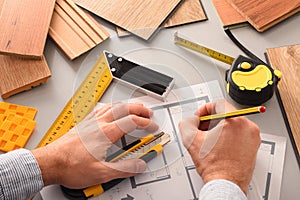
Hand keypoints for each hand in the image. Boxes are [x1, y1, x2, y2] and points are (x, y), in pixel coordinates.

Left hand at [31, 103, 157, 188]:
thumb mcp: (101, 172)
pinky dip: (111, 106)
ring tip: (134, 107)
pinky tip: (110, 108)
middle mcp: (99, 123)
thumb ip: (124, 169)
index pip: (132, 122)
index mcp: (106, 133)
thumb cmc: (70, 166)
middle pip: (124, 108)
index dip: (146, 123)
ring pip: (112, 105)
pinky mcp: (83, 123)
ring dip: (126, 105)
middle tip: (149, 112)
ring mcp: (90, 121)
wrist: (50, 162)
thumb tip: (139, 165)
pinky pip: (100, 108)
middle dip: (139, 109)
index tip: (153, 128)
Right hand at [178, 100, 260, 193]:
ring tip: (209, 139)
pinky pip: (239, 134)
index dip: (205, 108)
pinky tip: (218, 145)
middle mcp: (248, 127)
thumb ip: (187, 124)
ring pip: (233, 124)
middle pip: (226, 114)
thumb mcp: (192, 140)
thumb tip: (189, 121)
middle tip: (202, 128)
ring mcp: (253, 137)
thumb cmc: (214, 166)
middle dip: (211, 120)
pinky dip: (228, 136)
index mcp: (235, 121)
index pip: (218, 104)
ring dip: (219, 128)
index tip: (200, 116)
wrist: (226, 184)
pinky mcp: (254, 146)